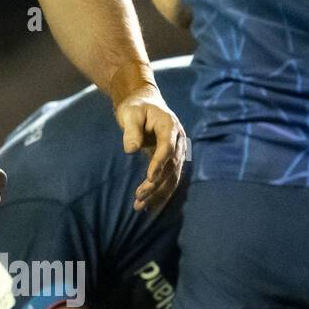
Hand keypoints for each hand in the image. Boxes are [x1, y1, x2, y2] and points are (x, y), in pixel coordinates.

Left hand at [115, 87, 186, 212]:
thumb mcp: (130, 113)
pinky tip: (147, 205)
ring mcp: (176, 151)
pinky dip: (159, 192)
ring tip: (139, 206)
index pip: (167, 148)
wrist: (144, 103)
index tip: (149, 178)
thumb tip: (131, 149)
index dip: (159, 163)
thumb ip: (131, 130)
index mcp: (169, 126)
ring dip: (158, 192)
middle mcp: (178, 140)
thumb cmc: (135, 107)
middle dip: (156, 183)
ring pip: (171, 176)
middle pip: (171, 166)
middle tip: (139, 196)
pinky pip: (168, 178)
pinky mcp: (170, 160)